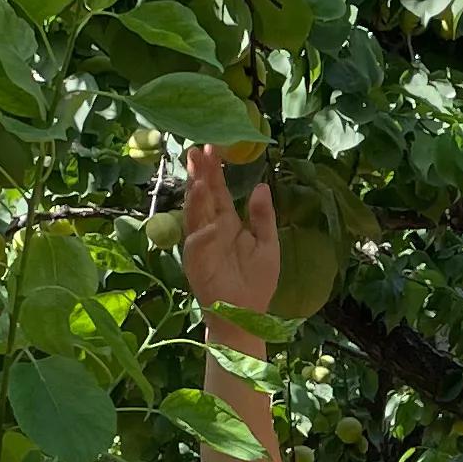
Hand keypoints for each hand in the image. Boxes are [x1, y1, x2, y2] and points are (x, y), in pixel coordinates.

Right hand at [179, 144, 279, 315]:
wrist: (246, 315)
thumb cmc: (256, 281)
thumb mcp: (267, 243)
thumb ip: (263, 216)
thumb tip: (261, 185)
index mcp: (227, 223)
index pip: (219, 191)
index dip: (215, 170)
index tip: (214, 146)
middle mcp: (210, 229)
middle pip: (202, 196)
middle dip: (199, 174)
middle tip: (196, 149)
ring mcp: (201, 245)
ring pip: (195, 216)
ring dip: (196, 198)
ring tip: (199, 178)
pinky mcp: (197, 263)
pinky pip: (198, 245)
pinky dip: (204, 234)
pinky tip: (212, 224)